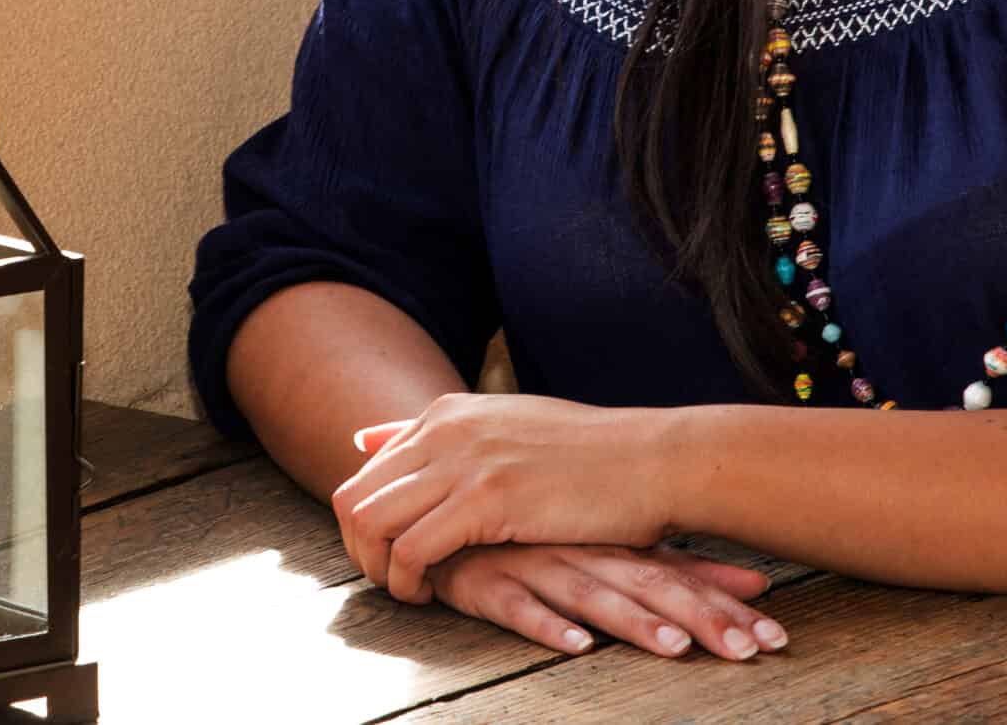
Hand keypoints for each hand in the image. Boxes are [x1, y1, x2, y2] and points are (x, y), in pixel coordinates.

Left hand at [330, 392, 678, 603]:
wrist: (651, 459)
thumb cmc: (589, 454)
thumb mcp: (506, 426)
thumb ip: (437, 433)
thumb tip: (363, 436)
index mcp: (448, 412)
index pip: (368, 469)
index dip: (368, 521)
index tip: (395, 551)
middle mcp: (445, 429)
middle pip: (354, 495)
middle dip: (358, 547)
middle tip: (390, 578)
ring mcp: (463, 461)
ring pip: (370, 521)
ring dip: (377, 567)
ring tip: (409, 589)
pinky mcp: (485, 500)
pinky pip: (411, 548)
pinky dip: (408, 580)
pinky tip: (431, 593)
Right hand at [422, 542, 789, 662]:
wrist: (444, 498)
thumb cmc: (537, 529)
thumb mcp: (608, 544)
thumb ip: (674, 566)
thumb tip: (756, 581)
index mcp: (614, 542)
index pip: (681, 574)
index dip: (729, 604)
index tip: (776, 635)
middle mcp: (583, 549)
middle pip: (651, 585)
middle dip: (703, 619)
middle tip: (749, 649)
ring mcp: (536, 562)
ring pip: (593, 594)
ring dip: (635, 622)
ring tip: (676, 647)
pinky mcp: (488, 581)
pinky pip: (519, 606)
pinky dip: (548, 626)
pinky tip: (577, 645)